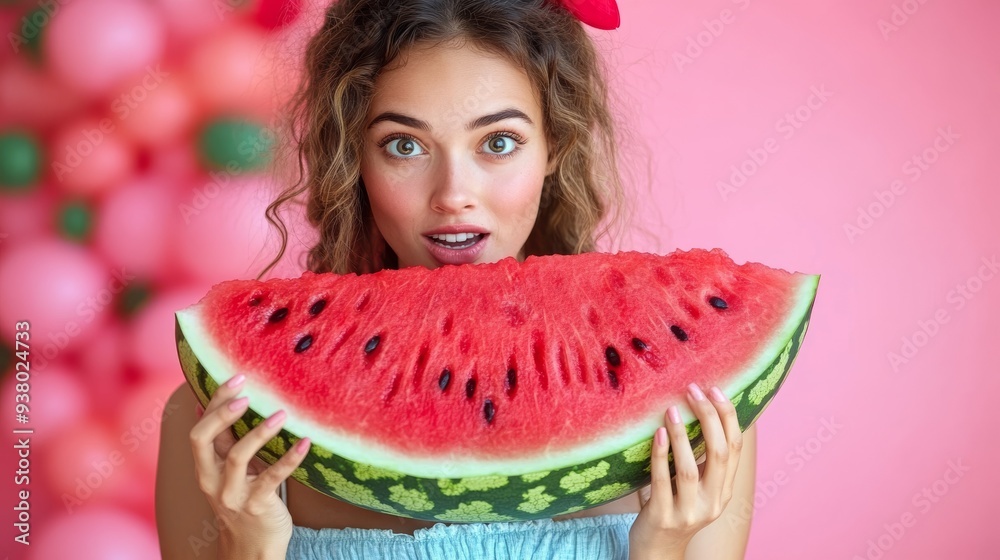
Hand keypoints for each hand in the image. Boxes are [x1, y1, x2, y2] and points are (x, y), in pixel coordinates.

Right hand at [189, 373, 311, 557]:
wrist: (252, 546)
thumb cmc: (245, 498)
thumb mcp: (229, 471)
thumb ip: (224, 441)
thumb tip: (211, 403)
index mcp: (205, 467)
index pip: (199, 429)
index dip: (215, 402)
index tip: (236, 378)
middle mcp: (212, 480)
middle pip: (203, 440)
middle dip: (221, 414)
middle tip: (246, 394)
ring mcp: (233, 494)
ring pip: (238, 457)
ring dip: (260, 432)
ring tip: (281, 414)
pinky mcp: (257, 505)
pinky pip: (273, 478)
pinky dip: (290, 458)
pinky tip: (305, 443)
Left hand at [629, 383, 743, 558]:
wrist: (657, 550)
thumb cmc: (674, 508)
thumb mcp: (695, 486)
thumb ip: (699, 460)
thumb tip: (695, 410)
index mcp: (724, 490)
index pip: (734, 448)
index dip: (728, 416)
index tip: (715, 389)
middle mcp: (713, 502)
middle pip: (719, 454)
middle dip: (709, 418)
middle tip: (693, 391)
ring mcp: (689, 512)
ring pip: (690, 469)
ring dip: (681, 435)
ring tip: (672, 409)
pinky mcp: (663, 517)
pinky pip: (661, 481)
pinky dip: (660, 455)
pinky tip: (657, 434)